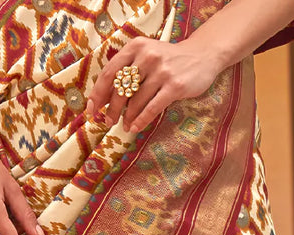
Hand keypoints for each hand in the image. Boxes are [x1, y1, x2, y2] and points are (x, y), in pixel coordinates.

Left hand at [86, 37, 221, 134]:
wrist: (201, 56)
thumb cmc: (168, 60)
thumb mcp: (146, 55)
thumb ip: (128, 69)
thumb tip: (105, 97)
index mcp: (135, 47)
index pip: (109, 72)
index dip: (98, 93)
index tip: (91, 109)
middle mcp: (147, 56)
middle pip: (120, 88)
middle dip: (112, 109)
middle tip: (108, 121)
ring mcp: (161, 71)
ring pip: (136, 100)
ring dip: (128, 117)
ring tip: (125, 126)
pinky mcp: (174, 86)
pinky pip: (152, 107)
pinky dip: (141, 120)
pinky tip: (135, 127)